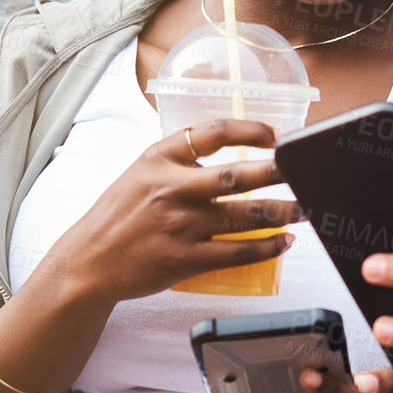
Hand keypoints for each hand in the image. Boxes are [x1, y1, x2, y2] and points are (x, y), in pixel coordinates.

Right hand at [47, 118, 303, 302]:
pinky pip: (235, 253)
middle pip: (235, 176)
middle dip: (277, 172)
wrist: (87, 263)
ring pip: (243, 217)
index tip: (276, 135)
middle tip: (305, 170)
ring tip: (305, 209)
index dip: (250, 130)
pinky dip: (265, 247)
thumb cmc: (118, 216)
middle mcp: (171, 189)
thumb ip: (180, 161)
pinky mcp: (184, 260)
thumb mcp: (141, 173)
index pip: (212, 133)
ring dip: (281, 213)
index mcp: (159, 159)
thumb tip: (229, 151)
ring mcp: (179, 226)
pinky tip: (282, 242)